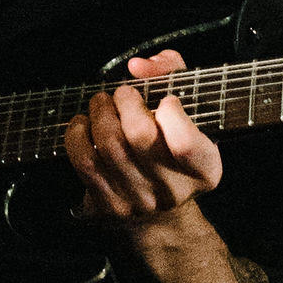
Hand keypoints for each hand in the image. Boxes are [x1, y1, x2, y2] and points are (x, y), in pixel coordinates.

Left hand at [63, 51, 222, 232]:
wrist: (161, 216)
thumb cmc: (173, 148)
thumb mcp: (190, 111)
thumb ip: (172, 74)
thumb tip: (138, 66)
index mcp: (204, 169)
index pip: (185, 143)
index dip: (171, 113)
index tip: (166, 101)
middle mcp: (174, 190)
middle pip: (139, 136)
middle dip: (126, 101)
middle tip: (123, 94)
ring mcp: (139, 201)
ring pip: (109, 146)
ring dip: (100, 113)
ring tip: (102, 103)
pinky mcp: (109, 206)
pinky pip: (85, 161)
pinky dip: (78, 134)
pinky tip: (84, 124)